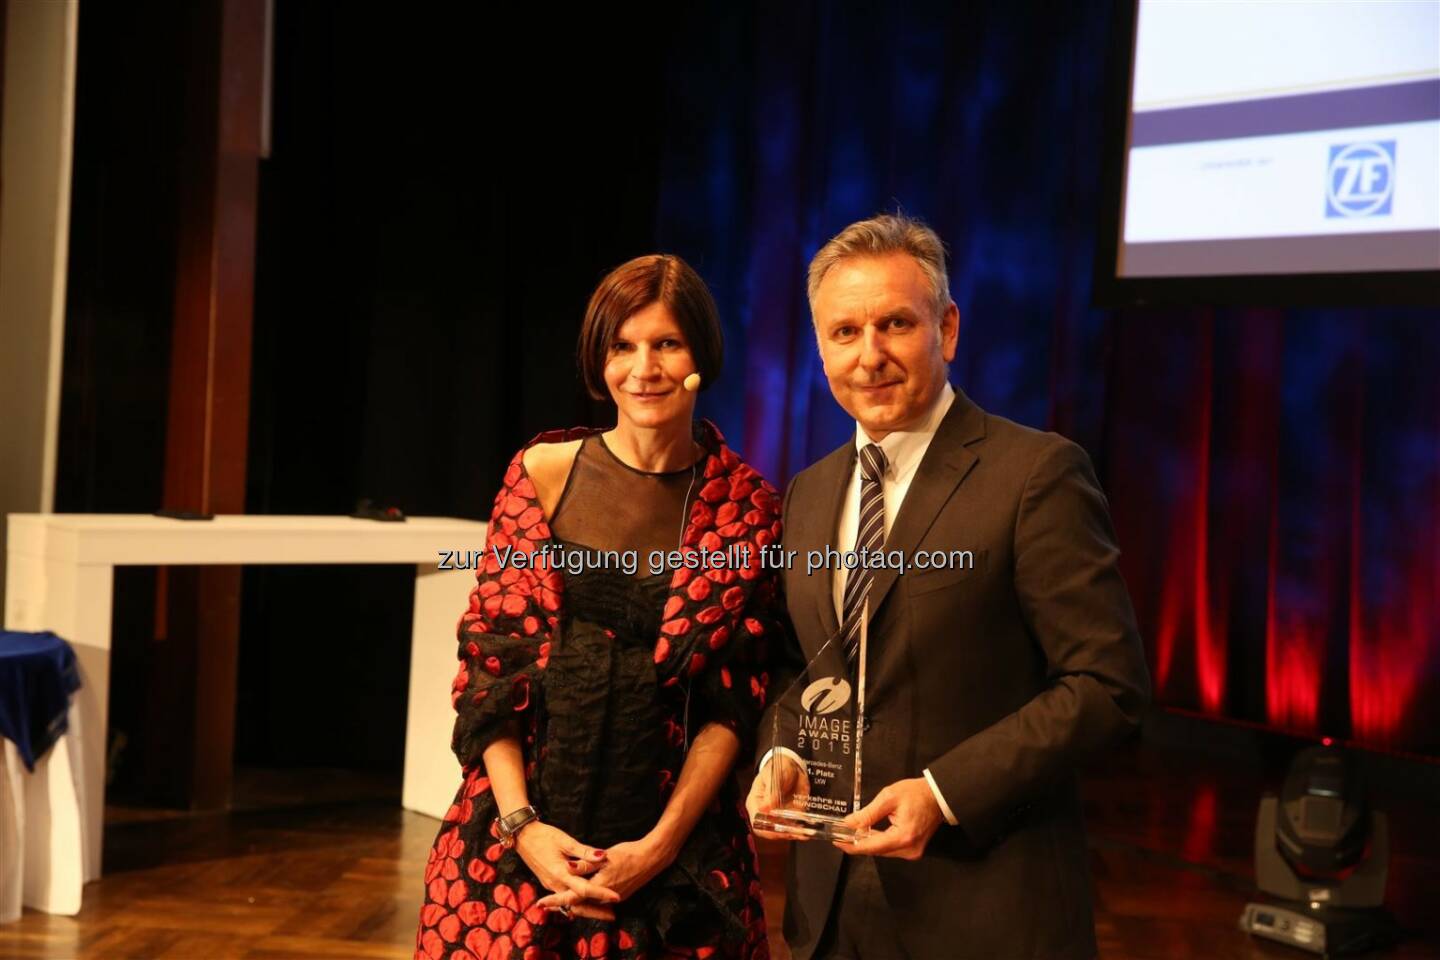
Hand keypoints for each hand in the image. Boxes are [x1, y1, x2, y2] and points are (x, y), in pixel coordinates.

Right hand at [512, 822, 619, 920]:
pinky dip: (576, 903)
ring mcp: (550, 885)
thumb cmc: (544, 836)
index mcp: (560, 873)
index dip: (601, 894)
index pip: (584, 889)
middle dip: (595, 912)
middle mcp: (555, 884)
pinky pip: (564, 899)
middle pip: (577, 904)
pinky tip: (586, 904)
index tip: (616, 897)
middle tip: (613, 915)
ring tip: (604, 912)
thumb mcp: (565, 840)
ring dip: (587, 909)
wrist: (523, 836)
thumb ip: (584, 851)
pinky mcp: (549, 883)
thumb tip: (602, 856)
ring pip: (570, 904)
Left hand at [536, 835, 672, 911]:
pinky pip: (597, 904)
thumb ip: (585, 863)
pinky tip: (579, 897)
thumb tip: (567, 867)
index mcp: (599, 887)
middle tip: (545, 904)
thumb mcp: (605, 856)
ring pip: (587, 906)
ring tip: (557, 901)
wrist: (652, 858)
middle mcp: (605, 897)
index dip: (555, 900)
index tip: (541, 903)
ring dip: (573, 904)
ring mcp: (613, 899)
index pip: (572, 897)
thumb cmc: (628, 854)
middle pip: (578, 906)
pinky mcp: (619, 896)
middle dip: (561, 905)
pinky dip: (585, 902)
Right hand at [745, 752, 810, 841]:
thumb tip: (765, 808)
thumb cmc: (779, 767)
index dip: (768, 828)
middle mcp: (765, 813)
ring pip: (781, 833)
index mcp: (755, 802)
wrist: (792, 765)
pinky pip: (792, 828)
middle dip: (782, 834)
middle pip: (768, 831)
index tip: (781, 827)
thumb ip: (772, 792)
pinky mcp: (789, 817)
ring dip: (793, 834)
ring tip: (805, 833)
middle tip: (796, 832)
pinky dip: (800, 832)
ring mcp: (777, 816)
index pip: (757, 822)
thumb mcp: (775, 775)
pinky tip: (807, 832)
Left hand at [837, 777, 944, 859]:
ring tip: (852, 833)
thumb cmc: (917, 793)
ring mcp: (912, 851)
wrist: (938, 795)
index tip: (837, 841)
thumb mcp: (889, 798)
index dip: (852, 845)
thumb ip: (868, 813)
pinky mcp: (913, 849)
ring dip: (868, 842)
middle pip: (876, 850)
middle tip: (840, 835)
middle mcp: (908, 849)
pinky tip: (869, 834)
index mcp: (903, 837)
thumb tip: (849, 823)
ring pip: (883, 851)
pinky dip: (879, 842)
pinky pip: (891, 848)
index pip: (871, 846)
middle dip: (857, 843)